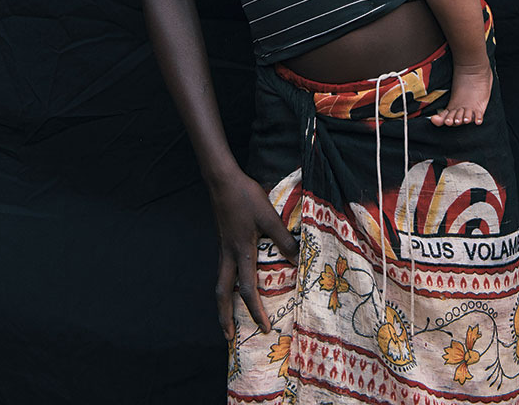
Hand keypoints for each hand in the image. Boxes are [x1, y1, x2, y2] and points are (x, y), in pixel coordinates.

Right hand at [210, 170, 298, 339]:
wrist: (222, 181)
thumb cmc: (246, 197)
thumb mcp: (268, 217)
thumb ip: (283, 239)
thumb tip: (298, 260)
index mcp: (241, 252)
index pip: (248, 290)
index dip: (256, 311)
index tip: (264, 328)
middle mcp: (228, 255)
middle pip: (222, 294)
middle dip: (224, 317)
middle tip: (229, 337)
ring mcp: (223, 248)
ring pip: (220, 282)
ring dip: (224, 302)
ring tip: (228, 316)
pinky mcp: (223, 240)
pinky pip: (223, 269)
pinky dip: (227, 283)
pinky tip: (236, 281)